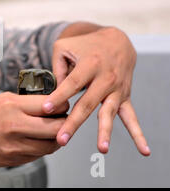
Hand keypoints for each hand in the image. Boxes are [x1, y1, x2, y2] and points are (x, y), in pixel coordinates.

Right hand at [0, 92, 67, 166]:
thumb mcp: (1, 99)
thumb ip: (26, 103)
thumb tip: (50, 105)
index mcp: (12, 106)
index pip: (51, 105)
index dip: (62, 105)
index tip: (62, 105)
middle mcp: (14, 126)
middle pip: (56, 128)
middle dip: (63, 123)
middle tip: (62, 119)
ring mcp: (14, 146)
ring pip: (50, 145)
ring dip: (55, 139)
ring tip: (51, 132)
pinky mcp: (12, 160)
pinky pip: (37, 155)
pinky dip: (41, 148)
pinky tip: (36, 141)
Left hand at [44, 26, 149, 155]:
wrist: (116, 40)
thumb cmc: (85, 45)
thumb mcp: (64, 47)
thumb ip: (56, 69)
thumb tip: (55, 93)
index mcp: (90, 63)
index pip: (72, 83)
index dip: (59, 96)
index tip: (46, 109)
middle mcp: (106, 77)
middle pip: (88, 103)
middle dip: (74, 122)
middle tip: (62, 139)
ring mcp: (117, 89)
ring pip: (109, 112)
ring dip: (105, 131)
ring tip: (102, 148)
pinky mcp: (124, 96)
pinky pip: (131, 117)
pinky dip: (138, 134)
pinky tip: (143, 150)